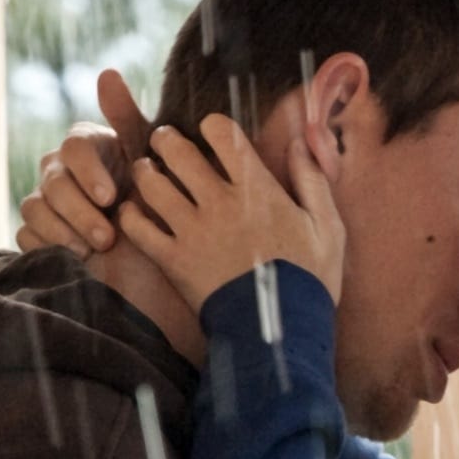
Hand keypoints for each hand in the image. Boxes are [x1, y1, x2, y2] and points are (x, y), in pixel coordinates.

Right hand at [15, 69, 151, 256]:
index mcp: (87, 147)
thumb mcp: (150, 163)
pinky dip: (49, 247)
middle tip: (106, 238)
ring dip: (63, 231)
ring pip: (35, 209)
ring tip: (93, 251)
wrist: (156, 262)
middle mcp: (61, 170)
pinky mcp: (39, 234)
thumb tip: (107, 72)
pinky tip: (76, 260)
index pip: (75, 148)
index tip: (110, 199)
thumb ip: (127, 119)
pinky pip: (27, 236)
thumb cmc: (157, 205)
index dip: (89, 173)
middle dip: (80, 212)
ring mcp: (46, 202)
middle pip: (53, 182)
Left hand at [117, 114, 344, 312]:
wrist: (283, 333)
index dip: (211, 125)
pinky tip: (136, 214)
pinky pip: (137, 228)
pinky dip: (130, 216)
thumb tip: (300, 142)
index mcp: (258, 189)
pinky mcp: (173, 261)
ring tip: (147, 173)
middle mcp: (220, 202)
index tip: (210, 132)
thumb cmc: (309, 279)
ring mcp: (193, 231)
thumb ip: (313, 181)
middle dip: (165, 140)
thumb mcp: (328, 228)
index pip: (223, 134)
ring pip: (150, 183)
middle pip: (176, 150)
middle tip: (164, 143)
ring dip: (144, 172)